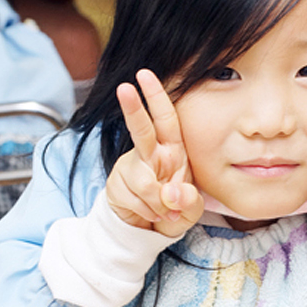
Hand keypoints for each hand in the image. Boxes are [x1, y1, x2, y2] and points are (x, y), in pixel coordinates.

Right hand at [106, 69, 204, 236]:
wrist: (150, 231)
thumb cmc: (174, 210)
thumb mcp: (191, 209)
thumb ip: (189, 202)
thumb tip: (172, 194)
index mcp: (172, 150)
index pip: (166, 119)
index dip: (157, 96)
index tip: (144, 75)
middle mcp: (150, 154)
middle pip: (141, 129)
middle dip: (133, 108)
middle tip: (125, 88)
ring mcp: (130, 168)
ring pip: (144, 182)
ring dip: (158, 203)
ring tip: (164, 211)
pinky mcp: (115, 185)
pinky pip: (134, 199)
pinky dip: (147, 212)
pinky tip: (150, 213)